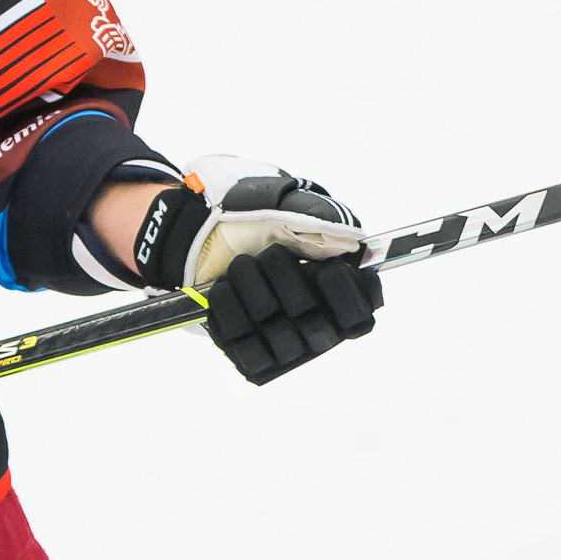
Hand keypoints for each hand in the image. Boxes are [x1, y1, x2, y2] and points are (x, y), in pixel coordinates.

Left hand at [129, 155, 381, 383]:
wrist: (200, 233)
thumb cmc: (252, 218)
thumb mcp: (286, 202)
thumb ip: (320, 215)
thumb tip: (348, 236)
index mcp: (338, 290)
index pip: (361, 315)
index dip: (346, 295)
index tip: (326, 269)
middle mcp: (316, 324)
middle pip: (319, 329)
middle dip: (289, 283)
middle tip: (270, 254)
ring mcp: (285, 346)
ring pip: (283, 341)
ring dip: (256, 293)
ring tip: (240, 265)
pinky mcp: (251, 357)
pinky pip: (247, 350)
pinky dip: (230, 311)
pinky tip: (223, 287)